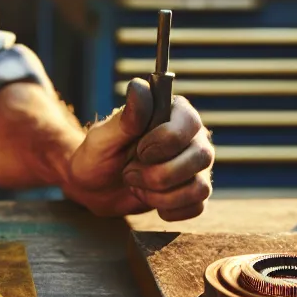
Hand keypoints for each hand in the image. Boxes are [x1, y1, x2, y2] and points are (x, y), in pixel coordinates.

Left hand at [64, 78, 213, 221]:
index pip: (189, 123)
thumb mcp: (103, 137)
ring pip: (200, 187)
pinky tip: (149, 198)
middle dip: (159, 174)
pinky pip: (197, 207)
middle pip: (201, 157)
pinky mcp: (193, 192)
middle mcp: (192, 137)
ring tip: (137, 186)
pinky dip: (168, 210)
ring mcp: (195, 166)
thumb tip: (140, 86)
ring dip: (161, 195)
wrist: (94, 187)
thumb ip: (126, 117)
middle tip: (129, 173)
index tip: (138, 150)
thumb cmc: (97, 155)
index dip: (164, 142)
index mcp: (173, 113)